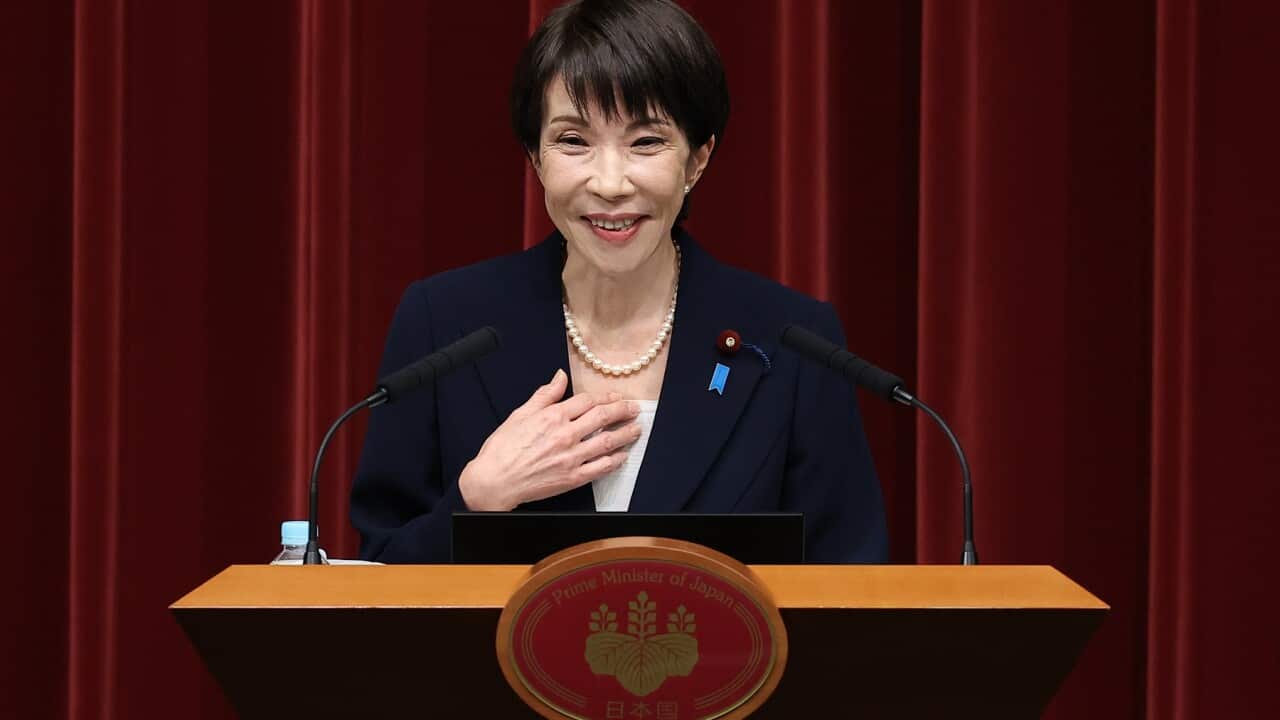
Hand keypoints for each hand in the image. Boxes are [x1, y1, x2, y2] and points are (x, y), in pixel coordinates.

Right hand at [458, 369, 641, 510]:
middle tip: (634, 408)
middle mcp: (565, 434)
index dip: (604, 396)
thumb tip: (560, 376)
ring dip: (626, 433)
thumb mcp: (521, 414)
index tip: (614, 396)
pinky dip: (615, 461)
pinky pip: (601, 467)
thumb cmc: (502, 449)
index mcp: (552, 416)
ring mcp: (571, 457)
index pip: (587, 400)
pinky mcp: (572, 478)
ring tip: (637, 428)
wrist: (494, 481)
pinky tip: (623, 456)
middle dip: (622, 410)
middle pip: (603, 417)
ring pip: (608, 441)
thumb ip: (545, 394)